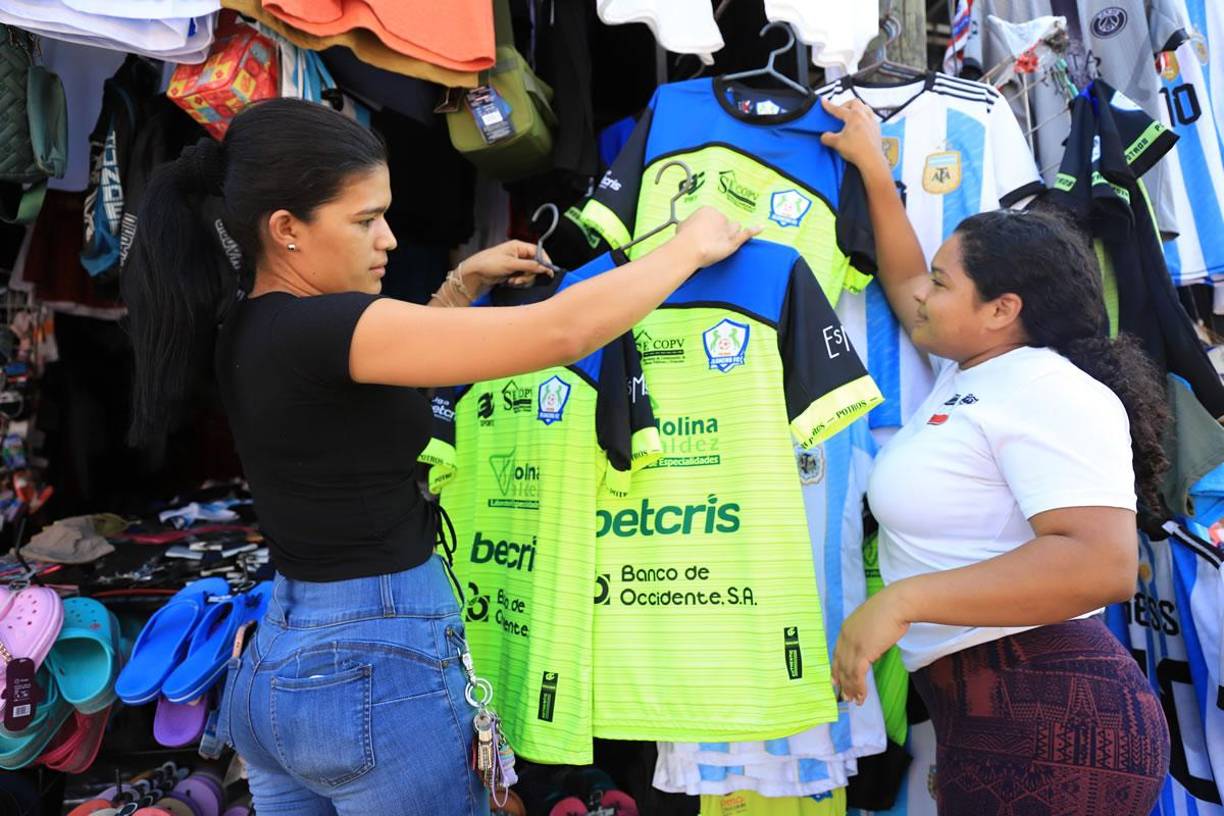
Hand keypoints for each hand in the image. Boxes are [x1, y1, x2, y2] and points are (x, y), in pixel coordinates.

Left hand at [459, 240, 553, 295]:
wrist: (475, 274)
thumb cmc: (489, 263)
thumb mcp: (511, 264)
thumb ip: (529, 266)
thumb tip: (545, 267)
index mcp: (518, 246)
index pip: (538, 251)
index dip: (544, 261)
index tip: (548, 271)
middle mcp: (519, 254)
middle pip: (536, 264)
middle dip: (529, 274)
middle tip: (520, 279)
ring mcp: (516, 264)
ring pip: (530, 273)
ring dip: (523, 280)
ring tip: (512, 281)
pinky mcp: (513, 273)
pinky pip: (523, 278)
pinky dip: (518, 282)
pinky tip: (510, 282)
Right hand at [673, 206, 760, 267]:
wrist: (689, 248)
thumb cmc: (683, 239)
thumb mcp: (682, 226)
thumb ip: (689, 225)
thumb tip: (688, 228)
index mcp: (708, 210)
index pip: (713, 217)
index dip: (708, 227)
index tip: (702, 235)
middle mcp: (720, 217)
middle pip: (725, 223)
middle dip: (719, 231)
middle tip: (709, 242)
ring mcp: (728, 229)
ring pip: (735, 228)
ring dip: (731, 233)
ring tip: (722, 242)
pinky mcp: (734, 241)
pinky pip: (746, 234)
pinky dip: (754, 230)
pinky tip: (760, 227)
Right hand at [820, 98, 889, 180]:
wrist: (871, 159)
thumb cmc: (857, 150)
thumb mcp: (837, 143)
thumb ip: (827, 138)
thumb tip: (824, 136)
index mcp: (853, 116)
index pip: (838, 109)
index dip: (829, 105)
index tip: (824, 101)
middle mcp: (864, 115)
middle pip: (854, 102)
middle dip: (845, 105)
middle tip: (840, 112)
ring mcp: (872, 121)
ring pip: (865, 107)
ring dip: (857, 109)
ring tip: (852, 116)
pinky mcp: (877, 128)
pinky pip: (871, 116)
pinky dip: (864, 117)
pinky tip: (861, 124)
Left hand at [831, 584, 910, 704]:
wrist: (896, 604)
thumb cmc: (890, 609)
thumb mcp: (872, 622)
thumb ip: (866, 635)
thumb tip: (871, 649)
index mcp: (846, 628)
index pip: (837, 653)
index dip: (836, 669)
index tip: (835, 680)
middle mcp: (845, 637)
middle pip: (840, 665)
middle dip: (842, 683)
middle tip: (844, 697)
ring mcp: (853, 644)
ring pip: (848, 673)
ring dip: (852, 689)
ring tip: (855, 701)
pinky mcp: (863, 651)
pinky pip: (858, 675)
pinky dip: (859, 688)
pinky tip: (862, 696)